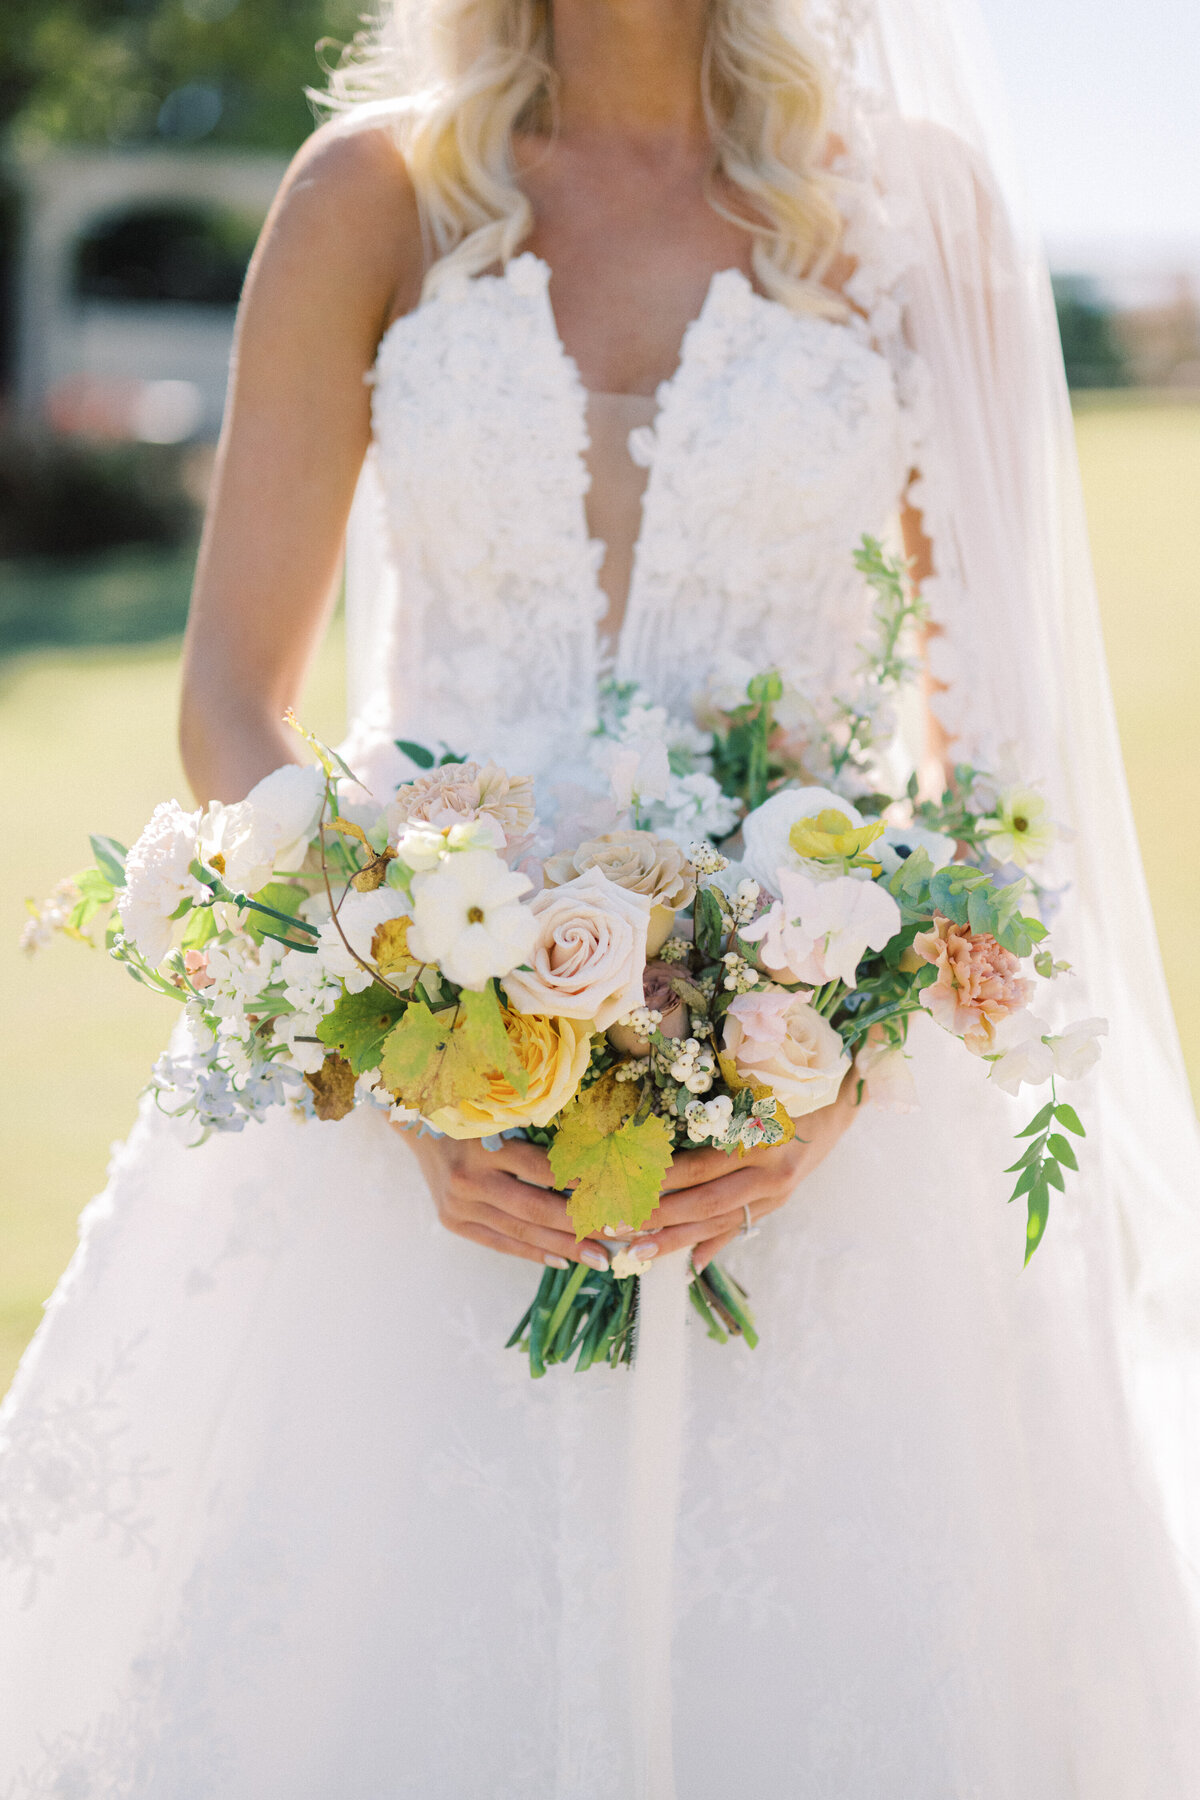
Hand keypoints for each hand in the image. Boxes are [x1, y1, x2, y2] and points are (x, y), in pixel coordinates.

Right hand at [399, 1127, 611, 1271]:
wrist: (418, 1126)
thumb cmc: (472, 1113)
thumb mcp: (502, 1114)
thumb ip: (539, 1136)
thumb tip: (595, 1161)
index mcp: (486, 1145)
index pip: (543, 1169)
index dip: (583, 1185)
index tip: (619, 1197)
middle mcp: (470, 1179)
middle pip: (536, 1209)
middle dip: (582, 1226)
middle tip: (621, 1235)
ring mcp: (459, 1205)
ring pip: (521, 1232)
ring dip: (565, 1247)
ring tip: (600, 1258)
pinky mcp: (453, 1222)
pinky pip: (500, 1243)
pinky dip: (533, 1253)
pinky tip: (562, 1261)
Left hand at [638, 1072, 860, 1271]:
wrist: (836, 1104)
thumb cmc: (784, 1088)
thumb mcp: (751, 1094)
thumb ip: (712, 1116)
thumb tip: (654, 1133)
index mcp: (758, 1139)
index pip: (699, 1166)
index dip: (660, 1180)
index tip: (622, 1187)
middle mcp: (769, 1173)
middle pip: (705, 1202)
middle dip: (659, 1218)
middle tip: (618, 1227)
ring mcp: (777, 1194)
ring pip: (718, 1223)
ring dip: (676, 1240)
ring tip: (637, 1253)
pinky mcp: (778, 1204)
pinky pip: (739, 1228)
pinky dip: (712, 1246)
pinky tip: (687, 1266)